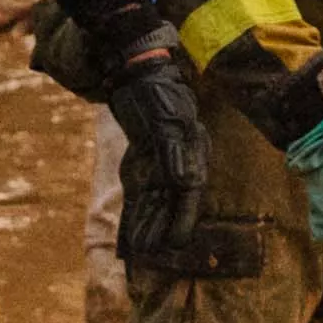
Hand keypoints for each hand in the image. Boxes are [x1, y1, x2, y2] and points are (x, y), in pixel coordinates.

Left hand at [106, 50, 214, 276]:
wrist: (134, 67)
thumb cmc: (154, 89)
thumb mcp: (165, 119)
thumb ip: (175, 151)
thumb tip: (185, 183)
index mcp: (192, 150)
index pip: (190, 193)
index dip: (184, 219)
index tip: (177, 243)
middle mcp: (180, 159)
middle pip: (172, 201)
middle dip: (162, 227)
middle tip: (152, 254)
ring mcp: (161, 160)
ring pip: (156, 200)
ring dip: (148, 224)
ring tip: (140, 249)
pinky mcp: (144, 158)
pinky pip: (141, 190)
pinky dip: (137, 209)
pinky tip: (131, 227)